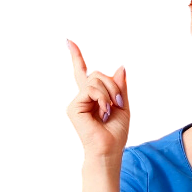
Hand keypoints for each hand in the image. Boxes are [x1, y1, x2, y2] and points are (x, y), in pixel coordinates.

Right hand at [64, 38, 129, 158]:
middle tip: (118, 103)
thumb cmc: (115, 132)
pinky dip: (102, 99)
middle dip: (113, 86)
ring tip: (110, 110)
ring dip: (110, 93)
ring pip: (95, 80)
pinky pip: (91, 90)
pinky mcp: (73, 107)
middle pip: (97, 74)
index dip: (76, 57)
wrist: (108, 149)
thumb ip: (119, 87)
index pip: (83, 73)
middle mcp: (82, 97)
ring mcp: (76, 101)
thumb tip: (120, 67)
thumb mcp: (122, 105)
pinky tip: (103, 112)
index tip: (69, 42)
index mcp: (92, 96)